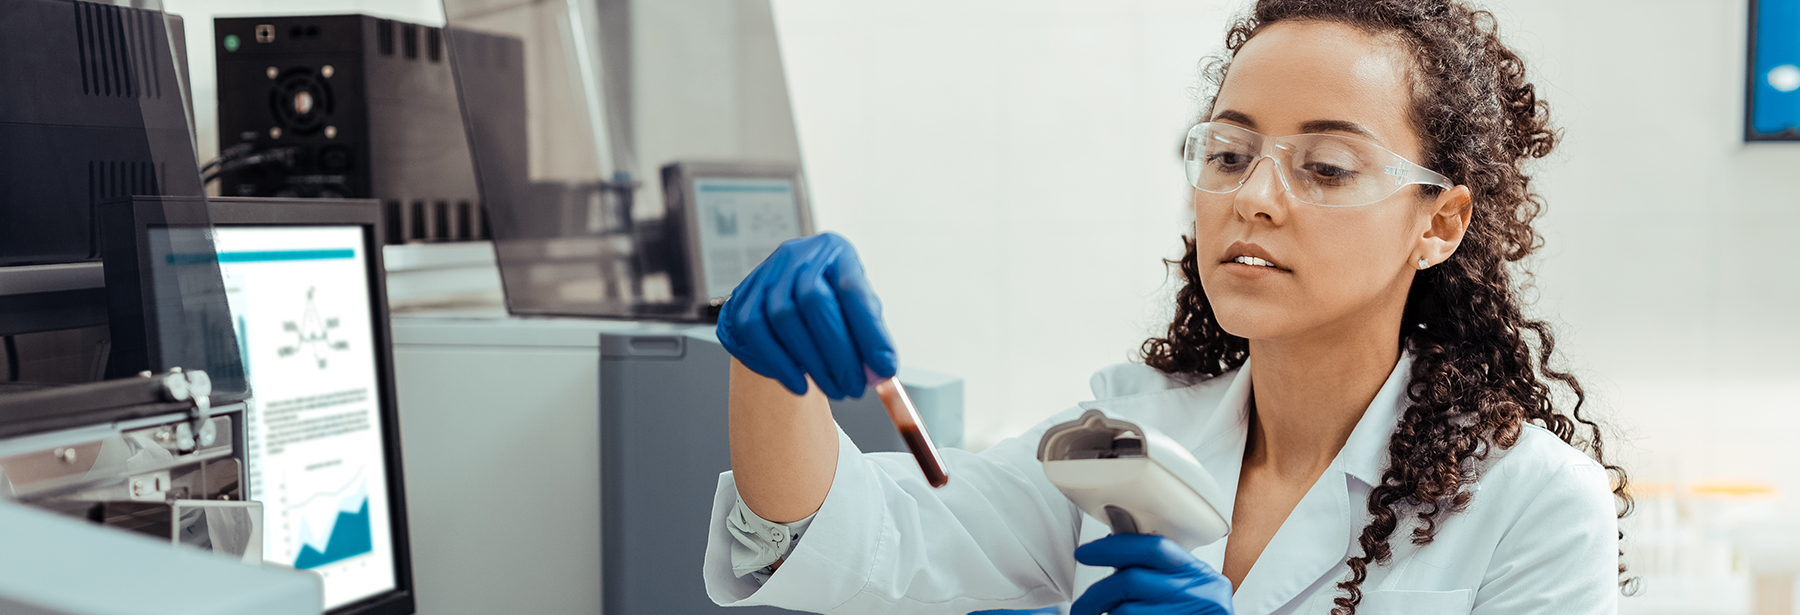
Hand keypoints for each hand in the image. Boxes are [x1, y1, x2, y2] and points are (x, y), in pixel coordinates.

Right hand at [716, 232, 897, 399]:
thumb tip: (881, 373)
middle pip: (814, 301)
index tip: (885, 368)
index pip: (852, 289)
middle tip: (855, 386)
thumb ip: (868, 337)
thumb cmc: (830, 306)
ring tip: (834, 388)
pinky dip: (780, 365)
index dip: (870, 332)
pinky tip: (801, 386)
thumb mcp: (855, 311)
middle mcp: (799, 256)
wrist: (785, 300)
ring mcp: (766, 275)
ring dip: (812, 363)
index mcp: (836, 253)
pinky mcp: (743, 299)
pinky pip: (756, 333)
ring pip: (783, 318)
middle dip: (839, 352)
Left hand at [1071, 534, 1233, 614]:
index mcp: (1198, 574)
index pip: (1153, 548)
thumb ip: (1157, 571)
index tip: (1086, 553)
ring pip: (1125, 611)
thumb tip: (1111, 549)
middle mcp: (1196, 593)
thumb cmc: (1197, 614)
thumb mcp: (1188, 588)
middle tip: (1081, 607)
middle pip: (1131, 580)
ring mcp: (1186, 614)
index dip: (1113, 547)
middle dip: (1097, 593)